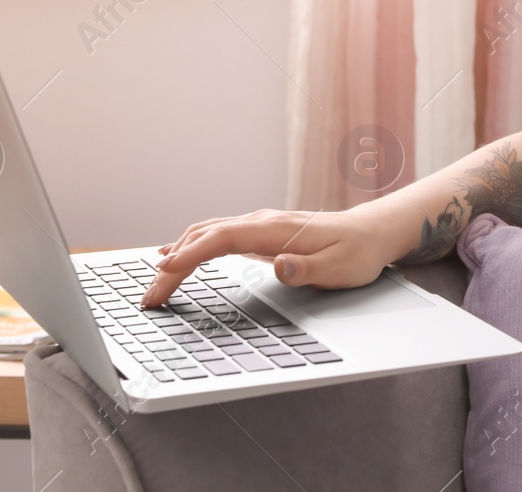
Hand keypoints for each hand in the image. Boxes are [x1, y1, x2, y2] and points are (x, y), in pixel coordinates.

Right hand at [140, 205, 394, 307]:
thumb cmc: (356, 253)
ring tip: (154, 286)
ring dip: (177, 257)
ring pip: (206, 234)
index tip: (165, 269)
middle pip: (205, 237)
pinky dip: (191, 248)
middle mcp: (262, 223)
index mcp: (276, 230)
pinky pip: (216, 237)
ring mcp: (259, 226)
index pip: (223, 237)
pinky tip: (174, 258)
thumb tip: (279, 266)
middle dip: (173, 266)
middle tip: (150, 299)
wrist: (371, 233)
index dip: (192, 253)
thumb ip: (307, 269)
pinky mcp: (259, 234)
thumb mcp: (339, 268)